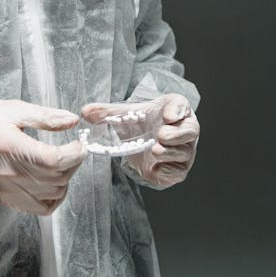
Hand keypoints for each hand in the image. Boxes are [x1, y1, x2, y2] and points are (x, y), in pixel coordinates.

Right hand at [0, 99, 85, 214]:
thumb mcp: (13, 109)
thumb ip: (44, 116)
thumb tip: (71, 120)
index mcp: (12, 147)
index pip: (54, 160)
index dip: (75, 154)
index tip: (79, 144)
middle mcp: (11, 174)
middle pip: (57, 178)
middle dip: (73, 163)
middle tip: (72, 149)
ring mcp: (9, 189)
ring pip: (53, 194)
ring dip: (65, 178)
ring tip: (62, 162)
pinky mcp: (8, 198)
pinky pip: (41, 208)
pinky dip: (54, 197)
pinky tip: (53, 182)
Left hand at [81, 94, 198, 187]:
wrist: (143, 141)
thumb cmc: (140, 122)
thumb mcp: (125, 114)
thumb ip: (106, 112)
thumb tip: (85, 112)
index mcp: (174, 109)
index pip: (182, 105)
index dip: (177, 109)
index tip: (167, 114)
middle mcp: (184, 129)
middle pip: (190, 130)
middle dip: (176, 134)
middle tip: (161, 135)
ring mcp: (184, 150)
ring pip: (184, 152)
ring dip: (170, 152)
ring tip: (155, 150)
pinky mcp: (178, 169)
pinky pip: (178, 171)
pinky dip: (168, 169)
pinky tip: (156, 166)